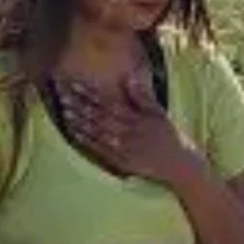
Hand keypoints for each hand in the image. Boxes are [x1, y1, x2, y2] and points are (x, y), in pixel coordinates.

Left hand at [54, 69, 195, 185]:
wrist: (180, 165)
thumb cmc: (170, 137)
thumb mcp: (160, 114)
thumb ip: (144, 97)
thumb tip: (130, 78)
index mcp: (138, 118)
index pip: (110, 103)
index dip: (91, 94)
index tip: (75, 84)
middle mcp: (130, 132)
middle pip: (100, 116)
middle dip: (81, 105)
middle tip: (62, 95)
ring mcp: (125, 148)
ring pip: (99, 132)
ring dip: (81, 122)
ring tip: (65, 110)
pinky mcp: (123, 162)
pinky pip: (102, 150)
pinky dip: (88, 141)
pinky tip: (75, 133)